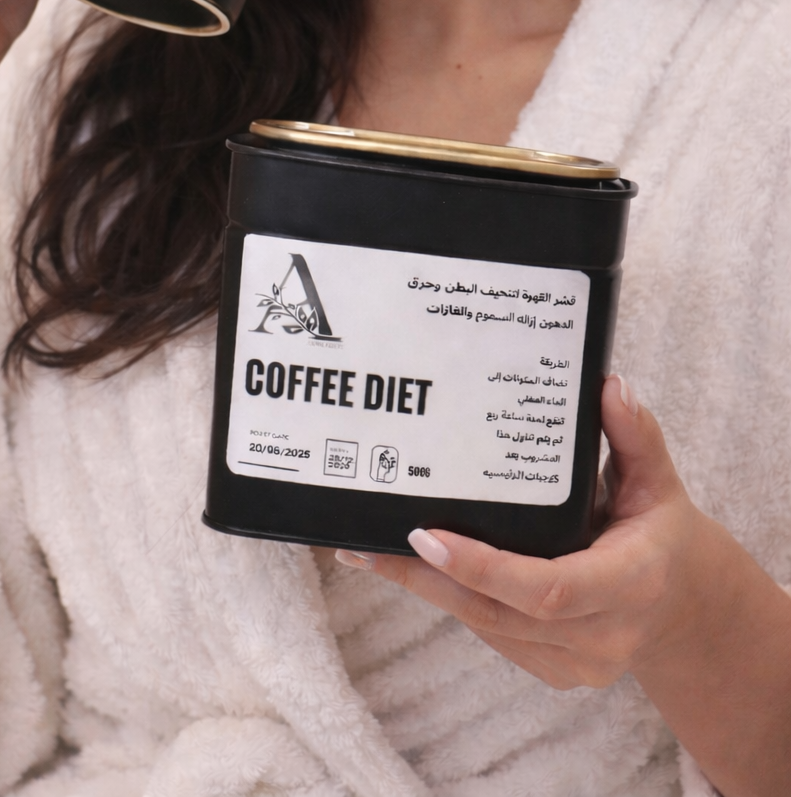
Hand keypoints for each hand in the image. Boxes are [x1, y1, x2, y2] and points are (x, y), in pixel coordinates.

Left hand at [337, 375, 717, 689]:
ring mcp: (578, 663)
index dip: (483, 567)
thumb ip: (634, 433)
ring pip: (487, 628)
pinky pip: (493, 636)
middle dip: (428, 578)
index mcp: (631, 583)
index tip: (426, 536)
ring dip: (427, 591)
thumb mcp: (657, 479)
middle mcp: (603, 634)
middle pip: (500, 613)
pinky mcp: (555, 670)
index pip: (549, 588)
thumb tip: (610, 384)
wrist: (685, 605)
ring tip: (370, 552)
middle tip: (370, 543)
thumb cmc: (663, 533)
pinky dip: (453, 601)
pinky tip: (412, 569)